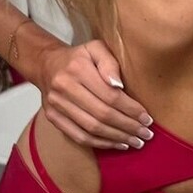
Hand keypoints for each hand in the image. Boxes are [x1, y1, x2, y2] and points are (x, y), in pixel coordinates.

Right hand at [28, 37, 153, 150]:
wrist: (46, 64)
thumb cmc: (78, 57)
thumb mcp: (96, 48)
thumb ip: (110, 63)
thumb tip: (119, 86)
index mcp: (78, 69)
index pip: (110, 95)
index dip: (130, 110)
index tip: (146, 118)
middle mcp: (64, 87)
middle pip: (102, 114)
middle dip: (127, 127)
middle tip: (146, 134)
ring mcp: (56, 105)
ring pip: (91, 128)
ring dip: (116, 138)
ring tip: (135, 141)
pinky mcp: (53, 118)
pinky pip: (79, 136)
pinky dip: (100, 144)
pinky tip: (117, 144)